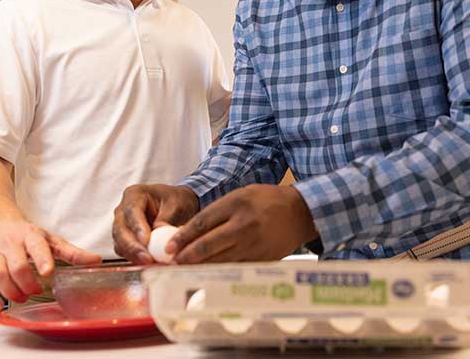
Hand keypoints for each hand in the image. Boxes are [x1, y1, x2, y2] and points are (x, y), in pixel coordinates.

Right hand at [0, 219, 99, 310]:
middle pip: (15, 265)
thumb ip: (72, 252)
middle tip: (36, 290)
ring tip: (21, 296)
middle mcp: (10, 243)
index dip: (42, 259)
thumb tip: (95, 261)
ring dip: (10, 291)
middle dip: (26, 282)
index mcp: (30, 235)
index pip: (36, 246)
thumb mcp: (52, 239)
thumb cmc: (26, 234)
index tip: (48, 272)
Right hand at [112, 184, 199, 263]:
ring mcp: (122, 225)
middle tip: (147, 258)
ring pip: (119, 242)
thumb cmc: (176, 200)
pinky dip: (134, 258)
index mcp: (134, 194)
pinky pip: (125, 251)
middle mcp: (123, 209)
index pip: (132, 211)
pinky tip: (148, 264)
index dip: (137, 227)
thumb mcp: (177, 204)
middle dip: (132, 246)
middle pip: (120, 229)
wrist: (177, 206)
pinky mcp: (125, 239)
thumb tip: (160, 231)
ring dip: (132, 255)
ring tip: (149, 263)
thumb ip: (167, 217)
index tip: (146, 241)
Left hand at [168, 184, 317, 263]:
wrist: (300, 212)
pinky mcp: (261, 259)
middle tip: (172, 263)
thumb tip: (190, 232)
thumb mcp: (240, 195)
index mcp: (236, 204)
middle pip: (208, 244)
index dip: (183, 237)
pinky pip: (235, 267)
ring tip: (183, 271)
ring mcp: (253, 244)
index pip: (202, 222)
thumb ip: (217, 212)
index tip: (169, 247)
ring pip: (220, 260)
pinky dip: (219, 271)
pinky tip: (207, 274)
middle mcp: (244, 225)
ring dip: (200, 267)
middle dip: (187, 256)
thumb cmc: (267, 200)